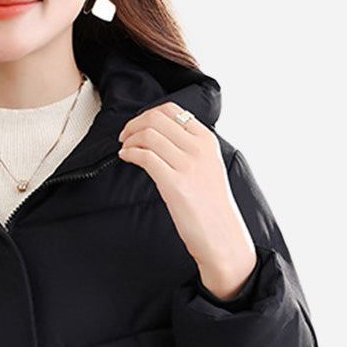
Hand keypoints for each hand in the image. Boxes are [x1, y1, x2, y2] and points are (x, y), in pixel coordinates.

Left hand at [118, 102, 256, 298]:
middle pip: (156, 118)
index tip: (137, 125)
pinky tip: (126, 158)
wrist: (222, 235)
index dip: (147, 114)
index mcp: (207, 141)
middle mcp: (199, 148)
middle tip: (124, 136)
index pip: (172, 110)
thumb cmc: (211, 206)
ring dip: (129, 139)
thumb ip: (190, 148)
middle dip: (133, 124)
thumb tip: (160, 135)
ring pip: (148, 135)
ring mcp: (188, 165)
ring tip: (124, 149)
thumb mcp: (208, 166)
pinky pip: (145, 156)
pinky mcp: (175, 184)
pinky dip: (130, 153)